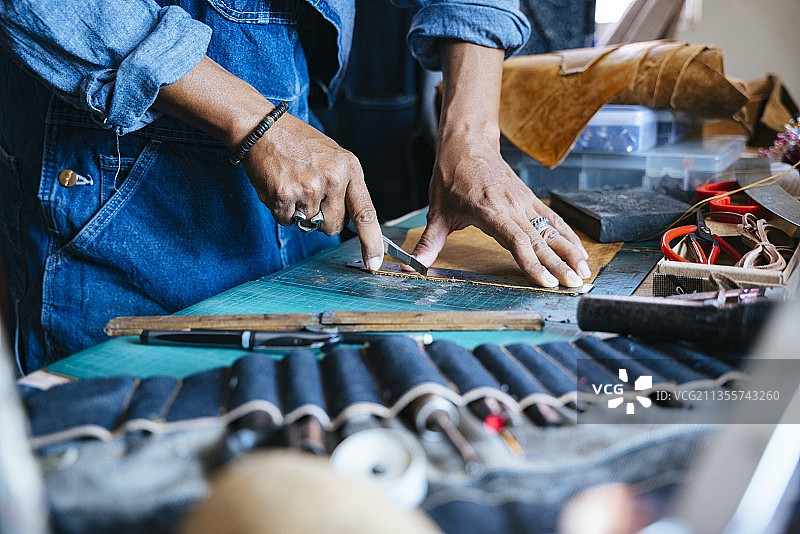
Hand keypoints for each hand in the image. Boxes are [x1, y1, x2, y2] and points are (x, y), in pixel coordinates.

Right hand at [153, 57, 383, 269]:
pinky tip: (277, 186)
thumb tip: (349, 221)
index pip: (366, 213)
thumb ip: (344, 186)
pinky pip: (286, 220)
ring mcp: (310, 186)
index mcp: (350, 168)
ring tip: (291, 184)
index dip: (371, 242)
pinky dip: (280, 209)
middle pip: (334, 226)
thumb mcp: (332, 157)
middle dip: (320, 219)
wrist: (262, 127)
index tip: (374, 263)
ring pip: (308, 224)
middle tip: (307, 193)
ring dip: (297, 212)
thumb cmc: (296, 143)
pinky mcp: (286, 193)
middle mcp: (334, 178)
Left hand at [412, 131, 589, 287]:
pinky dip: (568, 235)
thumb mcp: (437, 212)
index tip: (545, 281)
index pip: (516, 240)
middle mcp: (511, 206)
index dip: (532, 263)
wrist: (467, 143)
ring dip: (569, 251)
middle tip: (574, 284)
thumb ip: (429, 243)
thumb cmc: (451, 177)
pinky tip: (580, 251)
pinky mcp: (529, 198)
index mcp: (489, 210)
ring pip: (551, 229)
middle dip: (558, 264)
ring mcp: (523, 201)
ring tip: (583, 272)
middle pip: (539, 239)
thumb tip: (411, 267)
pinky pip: (553, 219)